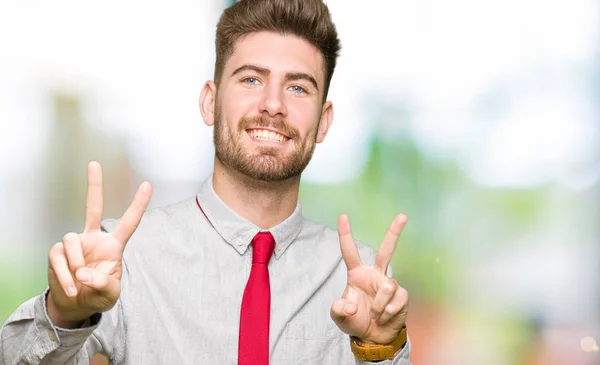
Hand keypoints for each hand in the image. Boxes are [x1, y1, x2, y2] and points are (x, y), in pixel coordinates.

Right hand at [47, 161, 151, 327]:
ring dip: (74, 263)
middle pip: (93, 207)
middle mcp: (93, 239)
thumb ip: (103, 284)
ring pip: (70, 239)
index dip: (138, 204)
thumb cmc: (97, 295)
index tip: (147, 185)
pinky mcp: (57, 253)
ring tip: (79, 283)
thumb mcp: (109, 295)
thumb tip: (84, 272)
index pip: (128, 222)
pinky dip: (64, 275)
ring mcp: (75, 244)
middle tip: (94, 163)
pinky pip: (58, 256)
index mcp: (113, 246)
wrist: (75, 306)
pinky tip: (71, 287)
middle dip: (94, 185)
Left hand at [330, 213, 408, 344]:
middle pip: (386, 250)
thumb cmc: (355, 321)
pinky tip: (384, 318)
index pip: (350, 251)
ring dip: (379, 305)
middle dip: (394, 232)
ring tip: (375, 315)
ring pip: (387, 286)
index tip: (343, 216)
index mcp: (357, 274)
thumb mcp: (340, 317)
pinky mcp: (402, 296)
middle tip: (402, 216)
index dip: (346, 234)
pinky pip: (396, 300)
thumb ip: (338, 310)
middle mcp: (375, 274)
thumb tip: (352, 305)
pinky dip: (387, 312)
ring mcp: (389, 284)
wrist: (373, 338)